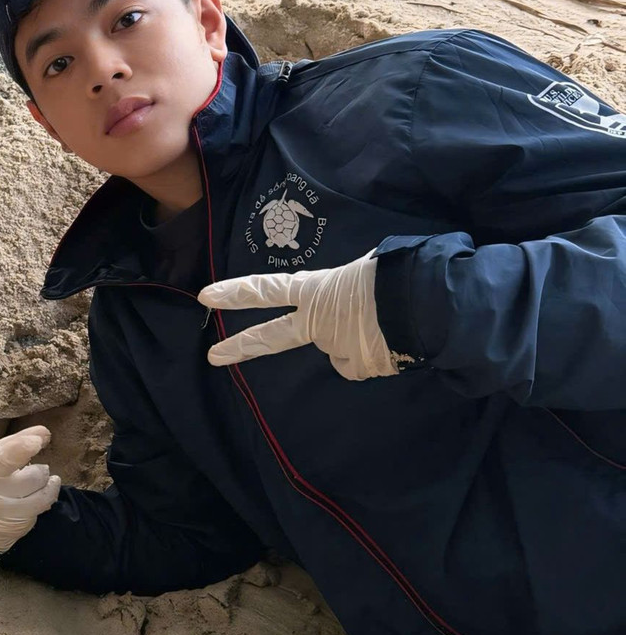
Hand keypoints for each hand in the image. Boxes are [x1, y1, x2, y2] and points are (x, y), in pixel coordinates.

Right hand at [0, 391, 60, 554]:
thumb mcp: (3, 455)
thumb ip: (22, 441)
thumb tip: (45, 432)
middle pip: (7, 459)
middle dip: (22, 449)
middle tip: (35, 442)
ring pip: (38, 475)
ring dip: (43, 475)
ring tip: (33, 478)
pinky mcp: (13, 516)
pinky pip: (46, 496)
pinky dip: (51, 489)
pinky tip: (48, 487)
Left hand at [197, 251, 399, 379]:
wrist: (428, 307)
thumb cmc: (399, 275)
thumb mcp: (366, 266)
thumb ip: (345, 283)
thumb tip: (349, 298)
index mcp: (316, 290)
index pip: (267, 290)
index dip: (236, 293)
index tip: (205, 297)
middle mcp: (317, 323)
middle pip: (272, 336)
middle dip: (241, 346)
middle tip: (213, 357)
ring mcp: (335, 348)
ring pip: (339, 346)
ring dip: (355, 337)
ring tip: (384, 322)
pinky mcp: (358, 368)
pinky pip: (362, 361)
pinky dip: (373, 353)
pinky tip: (391, 340)